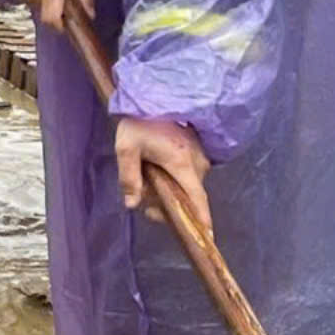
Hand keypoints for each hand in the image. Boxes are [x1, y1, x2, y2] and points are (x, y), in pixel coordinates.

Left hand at [116, 117, 212, 238]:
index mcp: (182, 163)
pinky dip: (174, 181)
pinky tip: (156, 174)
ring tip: (146, 180)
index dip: (201, 218)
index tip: (207, 236)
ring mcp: (201, 158)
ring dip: (169, 191)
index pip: (197, 198)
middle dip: (167, 204)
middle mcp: (198, 163)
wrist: (155, 98)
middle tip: (144, 199)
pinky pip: (189, 177)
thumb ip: (129, 178)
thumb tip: (132, 204)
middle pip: (189, 197)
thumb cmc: (140, 122)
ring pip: (188, 187)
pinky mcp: (199, 154)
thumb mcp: (127, 149)